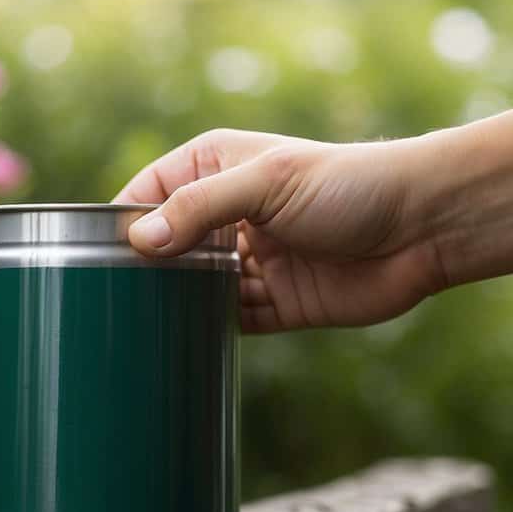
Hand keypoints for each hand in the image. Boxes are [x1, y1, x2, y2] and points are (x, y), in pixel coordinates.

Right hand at [115, 128, 447, 331]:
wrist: (422, 228)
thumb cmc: (348, 184)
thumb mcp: (266, 184)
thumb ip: (201, 208)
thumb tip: (140, 240)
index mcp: (217, 168)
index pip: (149, 193)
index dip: (122, 222)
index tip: (90, 254)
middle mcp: (228, 214)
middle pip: (166, 245)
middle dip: (140, 269)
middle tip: (103, 299)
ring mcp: (250, 261)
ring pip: (192, 286)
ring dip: (171, 303)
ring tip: (131, 327)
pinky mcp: (274, 303)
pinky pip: (226, 320)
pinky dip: (204, 330)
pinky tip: (178, 343)